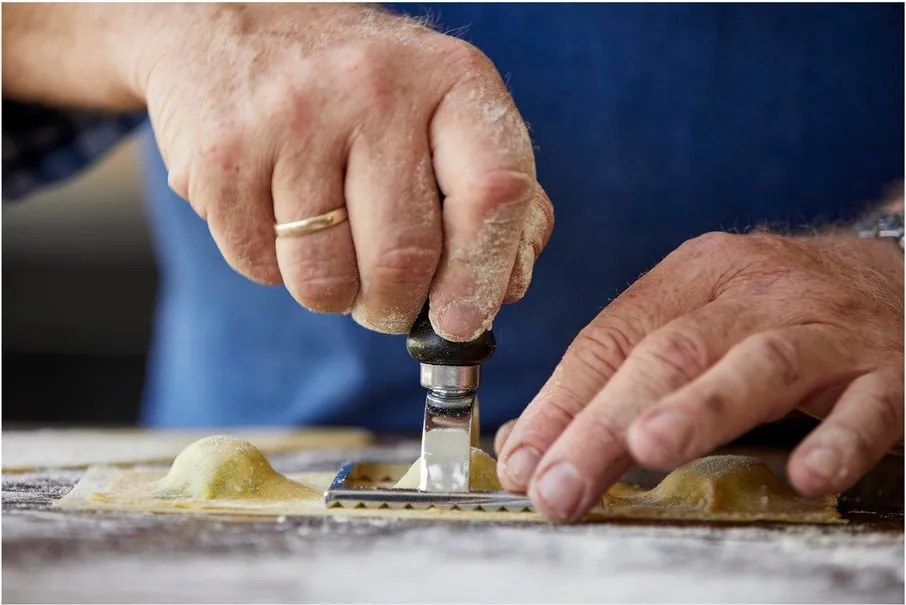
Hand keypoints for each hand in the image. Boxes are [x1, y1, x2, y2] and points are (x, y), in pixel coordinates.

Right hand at [129, 4, 551, 338]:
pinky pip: (261, 267)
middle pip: (403, 259)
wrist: (235, 19)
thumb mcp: (443, 107)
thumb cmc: (358, 86)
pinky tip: (278, 216)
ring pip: (325, 281)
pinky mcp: (224, 157)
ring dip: (334, 294)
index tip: (464, 322)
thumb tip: (506, 286)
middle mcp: (375, 89)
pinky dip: (274, 267)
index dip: (482, 275)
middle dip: (395, 308)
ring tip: (331, 250)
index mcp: (451, 79)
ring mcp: (294, 120)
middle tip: (388, 303)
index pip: (493, 192)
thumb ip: (492, 191)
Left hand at [496, 231, 903, 521]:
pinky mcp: (890, 367)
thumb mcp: (698, 320)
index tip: (523, 462)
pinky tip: (808, 474)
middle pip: (667, 354)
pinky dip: (838, 438)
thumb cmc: (778, 313)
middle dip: (603, 422)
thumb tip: (533, 443)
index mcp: (693, 277)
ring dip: (698, 410)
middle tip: (559, 485)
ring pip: (757, 364)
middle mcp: (753, 292)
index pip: (611, 338)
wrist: (899, 279)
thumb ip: (624, 376)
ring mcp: (825, 326)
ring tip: (646, 451)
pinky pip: (867, 403)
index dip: (560, 401)